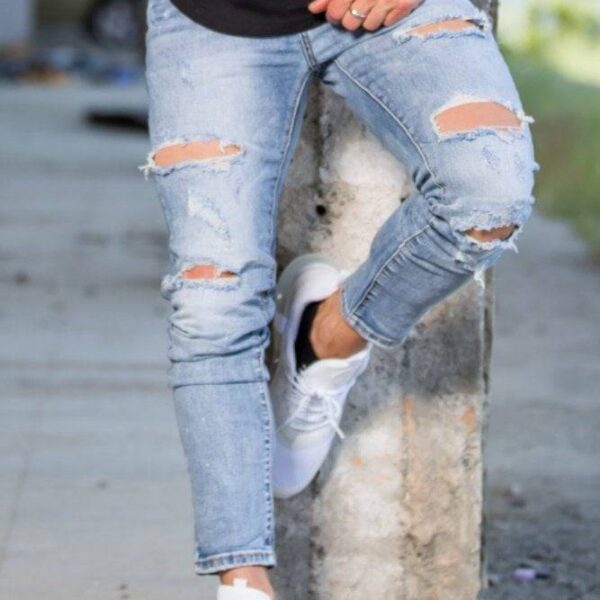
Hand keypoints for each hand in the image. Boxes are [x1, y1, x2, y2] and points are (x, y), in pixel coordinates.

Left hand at [308, 0, 422, 31]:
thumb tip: (314, 9)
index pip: (335, 12)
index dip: (334, 14)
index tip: (338, 11)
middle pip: (350, 24)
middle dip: (351, 19)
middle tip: (358, 9)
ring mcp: (387, 0)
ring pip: (368, 26)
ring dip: (370, 18)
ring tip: (375, 5)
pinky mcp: (403, 4)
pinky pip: (386, 24)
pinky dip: (387, 17)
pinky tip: (388, 6)